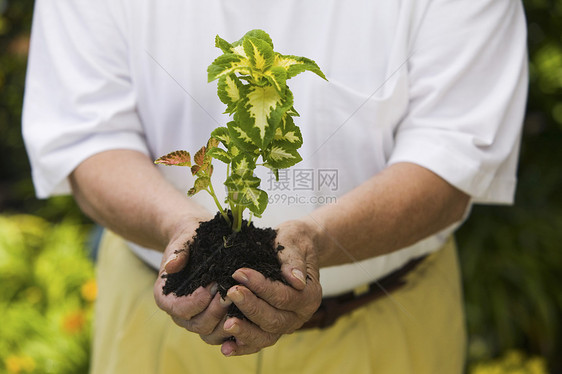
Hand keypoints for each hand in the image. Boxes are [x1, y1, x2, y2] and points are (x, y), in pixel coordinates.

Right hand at [153, 215, 231, 336]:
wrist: (198, 241)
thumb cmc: (190, 238)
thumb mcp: (183, 239)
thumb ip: (178, 252)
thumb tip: (171, 266)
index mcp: (165, 297)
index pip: (179, 308)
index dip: (196, 301)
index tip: (213, 285)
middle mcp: (179, 313)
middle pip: (197, 324)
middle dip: (216, 311)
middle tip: (232, 293)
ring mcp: (196, 319)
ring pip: (211, 333)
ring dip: (228, 321)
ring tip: (243, 303)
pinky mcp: (213, 321)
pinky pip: (223, 334)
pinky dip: (236, 329)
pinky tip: (250, 317)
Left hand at [216, 219, 322, 355]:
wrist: (295, 247)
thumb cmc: (294, 241)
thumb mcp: (294, 241)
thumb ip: (293, 260)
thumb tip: (296, 280)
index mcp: (310, 295)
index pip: (284, 296)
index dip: (261, 287)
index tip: (239, 273)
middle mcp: (300, 315)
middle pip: (274, 320)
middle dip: (250, 307)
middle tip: (230, 292)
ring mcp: (286, 324)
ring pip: (266, 337)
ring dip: (245, 332)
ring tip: (226, 325)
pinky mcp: (272, 328)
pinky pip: (258, 342)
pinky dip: (243, 346)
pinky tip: (226, 348)